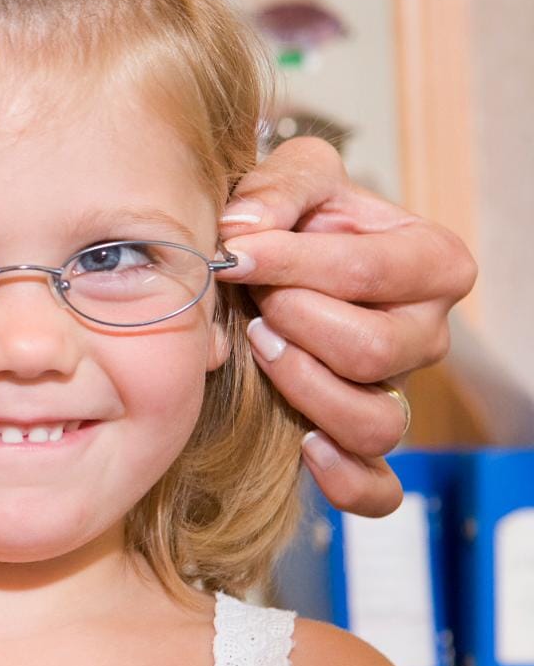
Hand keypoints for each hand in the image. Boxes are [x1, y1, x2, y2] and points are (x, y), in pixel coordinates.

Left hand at [216, 137, 475, 516]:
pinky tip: (303, 446)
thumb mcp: (294, 176)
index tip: (234, 254)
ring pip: (375, 421)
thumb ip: (279, 187)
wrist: (269, 262)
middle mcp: (425, 333)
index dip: (292, 264)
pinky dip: (345, 480)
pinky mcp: (362, 439)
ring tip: (261, 347)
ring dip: (304, 387)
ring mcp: (397, 391)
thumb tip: (245, 231)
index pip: (369, 273)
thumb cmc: (293, 216)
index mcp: (432, 263)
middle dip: (295, 322)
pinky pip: (376, 488)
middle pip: (373, 351)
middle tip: (254, 302)